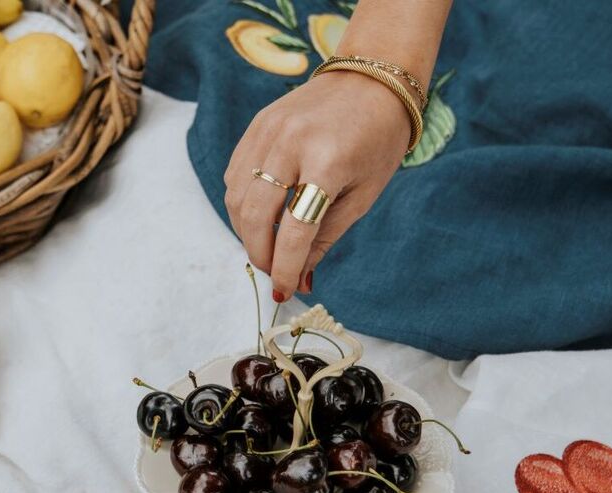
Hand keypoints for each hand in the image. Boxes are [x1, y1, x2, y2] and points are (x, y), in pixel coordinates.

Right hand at [224, 71, 409, 299]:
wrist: (370, 79)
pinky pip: (234, 175)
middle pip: (256, 215)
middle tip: (276, 273)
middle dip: (261, 254)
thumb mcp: (363, 196)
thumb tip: (302, 278)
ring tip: (270, 249)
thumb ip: (327, 237)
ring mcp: (267, 130)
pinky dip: (242, 205)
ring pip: (237, 197)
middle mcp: (290, 142)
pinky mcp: (256, 125)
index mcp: (328, 161)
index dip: (287, 267)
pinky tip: (262, 218)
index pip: (296, 230)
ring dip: (247, 233)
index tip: (286, 292)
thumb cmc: (377, 141)